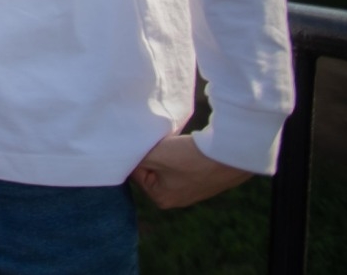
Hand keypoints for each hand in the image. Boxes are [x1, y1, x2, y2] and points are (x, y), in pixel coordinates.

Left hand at [132, 134, 252, 208]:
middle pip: (151, 170)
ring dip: (167, 154)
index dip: (139, 156)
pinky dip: (181, 155)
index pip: (135, 172)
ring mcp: (191, 191)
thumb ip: (132, 158)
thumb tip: (119, 156)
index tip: (149, 147)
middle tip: (162, 146)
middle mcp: (175, 200)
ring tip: (176, 147)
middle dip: (153, 156)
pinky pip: (182, 165)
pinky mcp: (203, 180)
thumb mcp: (153, 156)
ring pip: (166, 165)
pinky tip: (187, 149)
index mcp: (160, 199)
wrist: (227, 155)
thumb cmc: (187, 157)